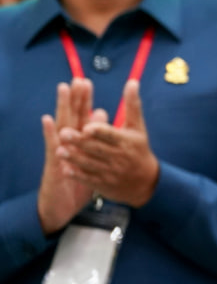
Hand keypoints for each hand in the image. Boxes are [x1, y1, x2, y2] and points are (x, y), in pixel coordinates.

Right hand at [37, 79, 95, 233]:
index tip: (86, 82)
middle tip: (77, 78)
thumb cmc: (78, 181)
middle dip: (75, 97)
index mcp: (77, 142)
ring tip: (63, 89)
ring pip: (61, 126)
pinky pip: (51, 147)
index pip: (81, 116)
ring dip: (62, 107)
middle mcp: (66, 143)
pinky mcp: (54, 164)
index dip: (83, 100)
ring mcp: (59, 152)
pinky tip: (49, 120)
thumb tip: (102, 115)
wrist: (62, 205)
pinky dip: (50, 133)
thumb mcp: (90, 160)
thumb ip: (95, 138)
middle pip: (71, 116)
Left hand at [57, 81, 159, 206]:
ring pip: (90, 164)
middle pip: (97, 148)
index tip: (87, 126)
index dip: (99, 130)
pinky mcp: (103, 184)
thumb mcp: (138, 127)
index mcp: (126, 141)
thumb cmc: (138, 149)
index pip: (111, 135)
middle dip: (80, 142)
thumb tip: (132, 81)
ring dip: (74, 158)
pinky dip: (77, 175)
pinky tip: (65, 169)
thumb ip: (132, 105)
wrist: (146, 181)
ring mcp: (110, 172)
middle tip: (64, 133)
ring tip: (59, 150)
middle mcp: (118, 157)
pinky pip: (89, 179)